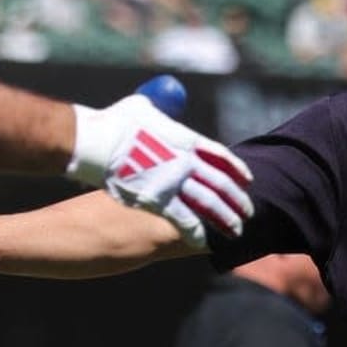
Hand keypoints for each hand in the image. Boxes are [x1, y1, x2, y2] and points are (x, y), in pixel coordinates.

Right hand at [68, 94, 252, 246]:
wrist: (97, 142)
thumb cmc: (115, 121)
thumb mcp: (144, 106)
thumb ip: (160, 107)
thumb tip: (165, 105)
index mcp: (186, 139)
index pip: (220, 157)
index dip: (236, 169)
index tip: (247, 180)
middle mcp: (186, 162)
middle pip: (221, 184)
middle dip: (237, 200)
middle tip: (248, 211)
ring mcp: (174, 183)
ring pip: (209, 205)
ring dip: (225, 219)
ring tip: (237, 230)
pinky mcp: (158, 201)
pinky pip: (184, 220)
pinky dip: (196, 232)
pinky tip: (204, 242)